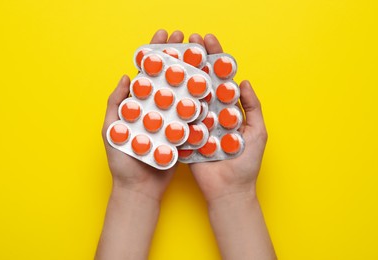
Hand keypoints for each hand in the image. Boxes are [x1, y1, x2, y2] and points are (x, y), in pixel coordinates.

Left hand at [101, 29, 184, 200]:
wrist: (140, 189)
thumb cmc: (122, 161)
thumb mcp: (112, 131)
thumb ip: (116, 105)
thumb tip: (125, 77)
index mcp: (139, 105)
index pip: (148, 73)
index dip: (155, 52)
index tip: (163, 34)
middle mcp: (156, 109)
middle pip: (168, 77)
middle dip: (177, 56)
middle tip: (186, 39)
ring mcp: (171, 120)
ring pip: (182, 93)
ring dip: (191, 74)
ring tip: (201, 56)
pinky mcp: (182, 133)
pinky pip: (191, 115)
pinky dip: (199, 101)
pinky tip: (208, 86)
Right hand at [188, 33, 267, 202]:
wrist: (228, 190)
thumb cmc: (246, 163)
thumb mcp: (257, 132)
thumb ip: (252, 108)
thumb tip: (245, 82)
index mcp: (228, 109)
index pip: (221, 77)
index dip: (215, 58)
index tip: (209, 39)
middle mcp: (211, 112)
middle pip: (203, 81)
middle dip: (197, 60)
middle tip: (189, 41)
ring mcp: (196, 122)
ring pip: (189, 96)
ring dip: (182, 75)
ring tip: (175, 56)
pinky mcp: (185, 135)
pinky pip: (179, 117)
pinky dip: (172, 102)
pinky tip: (165, 84)